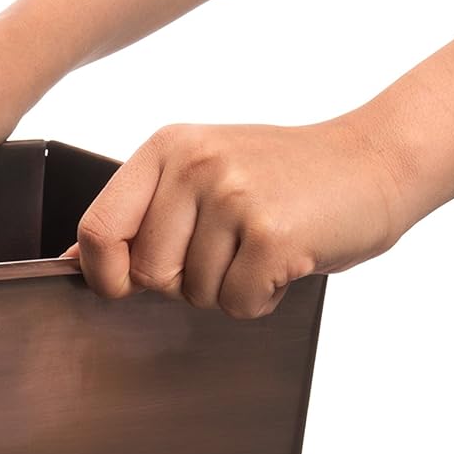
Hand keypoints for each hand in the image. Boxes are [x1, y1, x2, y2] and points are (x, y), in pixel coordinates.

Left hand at [70, 117, 411, 316]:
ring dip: (230, 291)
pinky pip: (238, 305)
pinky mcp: (271, 233)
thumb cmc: (286, 180)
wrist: (376, 162)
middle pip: (149, 275)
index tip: (127, 285)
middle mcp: (195, 164)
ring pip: (196, 296)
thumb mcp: (204, 176)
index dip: (106, 274)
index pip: (99, 228)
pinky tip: (285, 262)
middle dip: (186, 284)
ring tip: (262, 249)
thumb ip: (144, 212)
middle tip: (229, 253)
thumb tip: (77, 258)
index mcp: (167, 147)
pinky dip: (263, 299)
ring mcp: (234, 195)